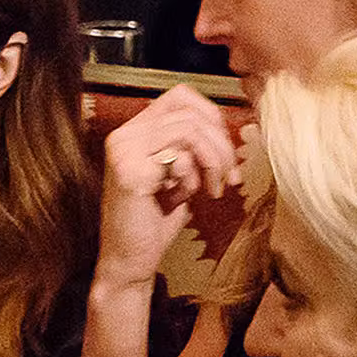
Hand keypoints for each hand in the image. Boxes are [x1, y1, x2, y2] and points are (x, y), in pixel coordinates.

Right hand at [96, 85, 238, 289]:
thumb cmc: (154, 220)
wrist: (129, 259)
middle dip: (221, 143)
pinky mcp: (129, 172)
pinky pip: (180, 158)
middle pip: (190, 112)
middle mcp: (124, 136)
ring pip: (190, 130)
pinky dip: (192, 179)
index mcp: (133, 132)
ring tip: (214, 188)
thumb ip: (193, 148)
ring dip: (213, 160)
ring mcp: (123, 152)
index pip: (181, 97)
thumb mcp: (179, 174)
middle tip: (229, 175)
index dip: (211, 116)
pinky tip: (184, 198)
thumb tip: (232, 129)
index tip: (225, 149)